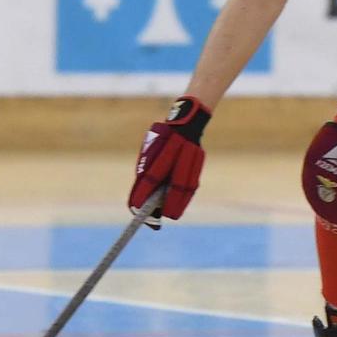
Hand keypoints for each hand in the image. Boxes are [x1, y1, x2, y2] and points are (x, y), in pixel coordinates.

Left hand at [131, 95, 210, 219]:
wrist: (187, 119)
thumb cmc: (163, 136)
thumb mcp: (151, 147)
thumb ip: (148, 168)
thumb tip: (143, 195)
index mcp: (165, 146)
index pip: (153, 173)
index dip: (145, 191)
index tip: (136, 206)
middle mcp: (182, 152)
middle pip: (175, 182)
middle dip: (168, 202)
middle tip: (160, 217)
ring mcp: (194, 156)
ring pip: (187, 184)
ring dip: (179, 202)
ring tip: (172, 215)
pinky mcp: (199, 161)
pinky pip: (192, 182)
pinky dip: (185, 196)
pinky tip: (180, 206)